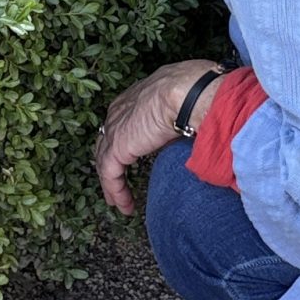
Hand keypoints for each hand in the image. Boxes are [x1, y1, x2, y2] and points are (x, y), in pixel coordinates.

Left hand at [93, 58, 223, 216]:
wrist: (187, 93)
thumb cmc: (193, 93)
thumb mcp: (181, 105)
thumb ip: (176, 120)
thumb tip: (189, 132)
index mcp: (133, 99)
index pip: (119, 124)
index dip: (121, 144)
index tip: (127, 160)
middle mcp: (119, 112)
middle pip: (106, 143)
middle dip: (110, 165)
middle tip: (116, 185)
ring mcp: (115, 129)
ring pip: (106, 162)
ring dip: (113, 185)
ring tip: (121, 203)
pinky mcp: (117, 147)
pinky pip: (110, 174)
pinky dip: (116, 191)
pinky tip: (124, 205)